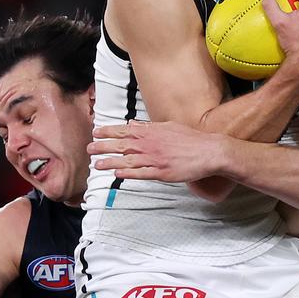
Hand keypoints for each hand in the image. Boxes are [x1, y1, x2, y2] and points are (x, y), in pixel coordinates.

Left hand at [88, 121, 225, 182]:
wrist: (209, 151)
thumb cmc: (190, 139)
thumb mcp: (168, 127)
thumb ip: (149, 126)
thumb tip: (134, 124)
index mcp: (152, 132)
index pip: (125, 130)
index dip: (109, 131)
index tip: (96, 132)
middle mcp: (151, 144)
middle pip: (122, 145)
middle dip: (104, 146)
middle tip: (89, 149)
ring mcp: (156, 159)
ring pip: (128, 161)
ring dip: (111, 162)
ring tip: (97, 165)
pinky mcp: (162, 173)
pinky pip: (142, 173)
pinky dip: (128, 174)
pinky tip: (117, 174)